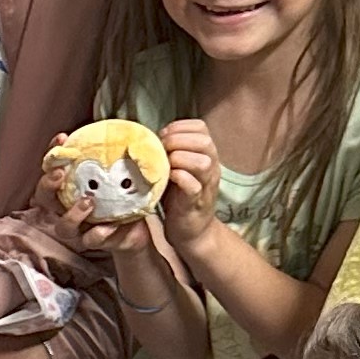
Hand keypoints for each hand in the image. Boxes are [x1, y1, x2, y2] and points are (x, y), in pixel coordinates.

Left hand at [154, 123, 222, 254]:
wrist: (191, 231)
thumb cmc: (179, 198)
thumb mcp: (175, 169)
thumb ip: (169, 152)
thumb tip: (148, 137)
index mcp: (206, 155)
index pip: (200, 128)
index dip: (179, 127)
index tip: (162, 136)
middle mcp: (211, 167)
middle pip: (204, 141)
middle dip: (178, 140)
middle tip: (162, 150)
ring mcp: (206, 185)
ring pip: (203, 162)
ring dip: (180, 158)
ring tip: (166, 164)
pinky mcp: (197, 203)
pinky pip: (193, 185)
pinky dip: (180, 178)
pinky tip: (168, 177)